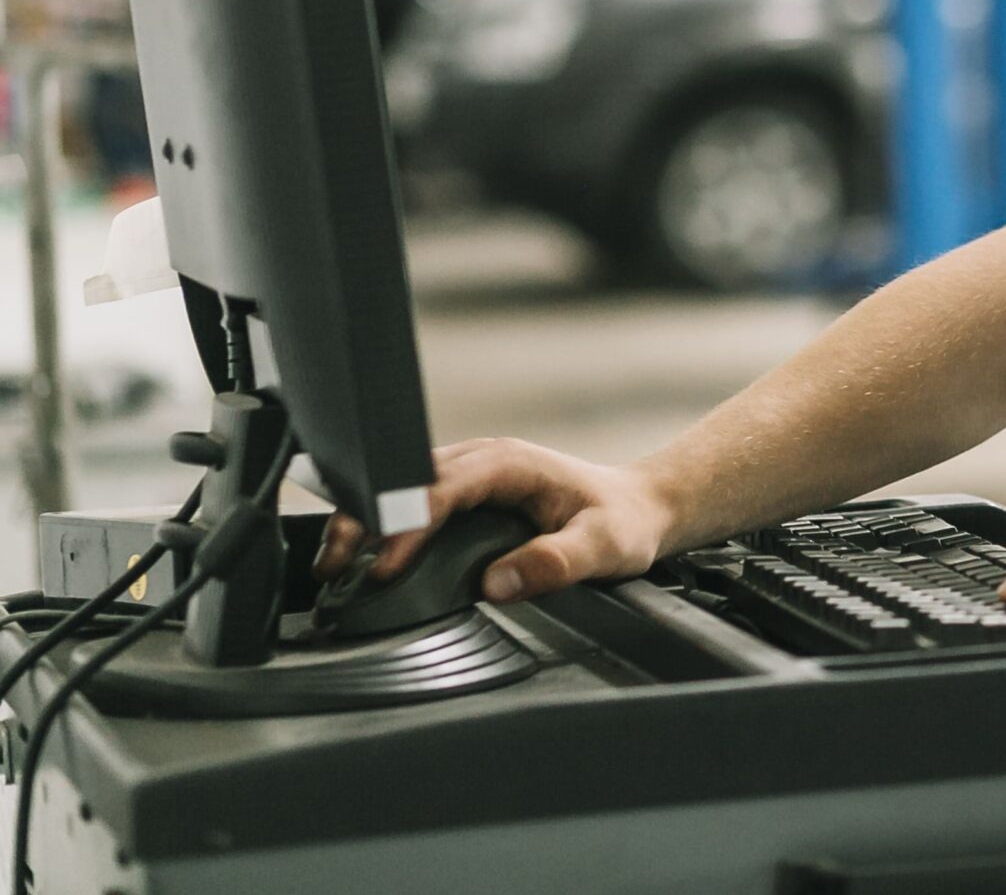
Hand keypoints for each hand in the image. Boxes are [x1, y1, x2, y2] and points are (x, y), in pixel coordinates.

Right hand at [314, 437, 680, 603]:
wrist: (638, 509)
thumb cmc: (623, 522)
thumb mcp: (604, 547)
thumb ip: (555, 563)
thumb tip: (497, 583)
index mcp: (510, 463)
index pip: (442, 489)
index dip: (407, 525)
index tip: (382, 566)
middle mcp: (484, 460)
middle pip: (407, 481)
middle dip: (365, 519)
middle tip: (331, 564)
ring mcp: (470, 473)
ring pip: (401, 488)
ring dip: (365, 521)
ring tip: (330, 565)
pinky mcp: (463, 493)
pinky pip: (411, 502)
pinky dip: (380, 526)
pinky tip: (359, 557)